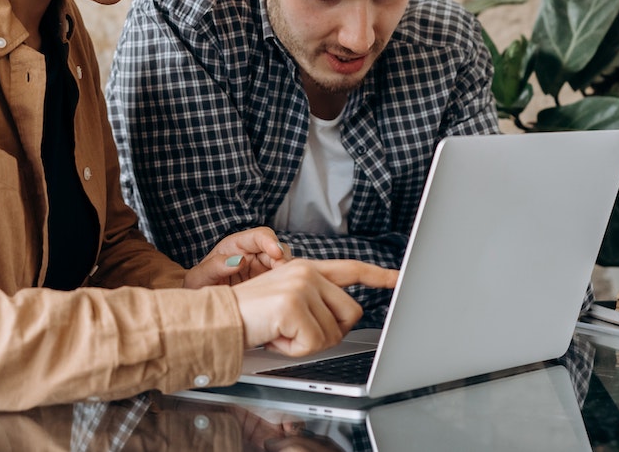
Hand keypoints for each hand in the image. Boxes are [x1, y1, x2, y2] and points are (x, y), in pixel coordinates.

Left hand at [183, 227, 290, 287]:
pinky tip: (283, 296)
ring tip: (284, 288)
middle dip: (283, 260)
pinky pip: (283, 282)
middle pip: (277, 249)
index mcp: (236, 245)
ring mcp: (261, 270)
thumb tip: (239, 261)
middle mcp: (252, 254)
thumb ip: (215, 266)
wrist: (201, 307)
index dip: (271, 242)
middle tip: (284, 276)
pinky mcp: (268, 285)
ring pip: (283, 266)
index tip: (276, 254)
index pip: (260, 236)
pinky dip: (287, 287)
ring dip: (287, 274)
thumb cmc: (197, 287)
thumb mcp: (199, 277)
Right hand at [232, 259, 398, 355]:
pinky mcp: (294, 305)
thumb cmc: (250, 316)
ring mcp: (302, 287)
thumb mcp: (288, 303)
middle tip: (297, 331)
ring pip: (332, 333)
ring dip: (306, 343)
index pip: (351, 269)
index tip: (399, 278)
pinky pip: (312, 343)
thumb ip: (316, 303)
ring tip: (280, 331)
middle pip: (350, 314)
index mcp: (307, 269)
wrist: (219, 319)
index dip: (379, 276)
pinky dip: (293, 349)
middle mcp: (307, 273)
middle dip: (329, 332)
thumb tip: (341, 321)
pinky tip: (275, 336)